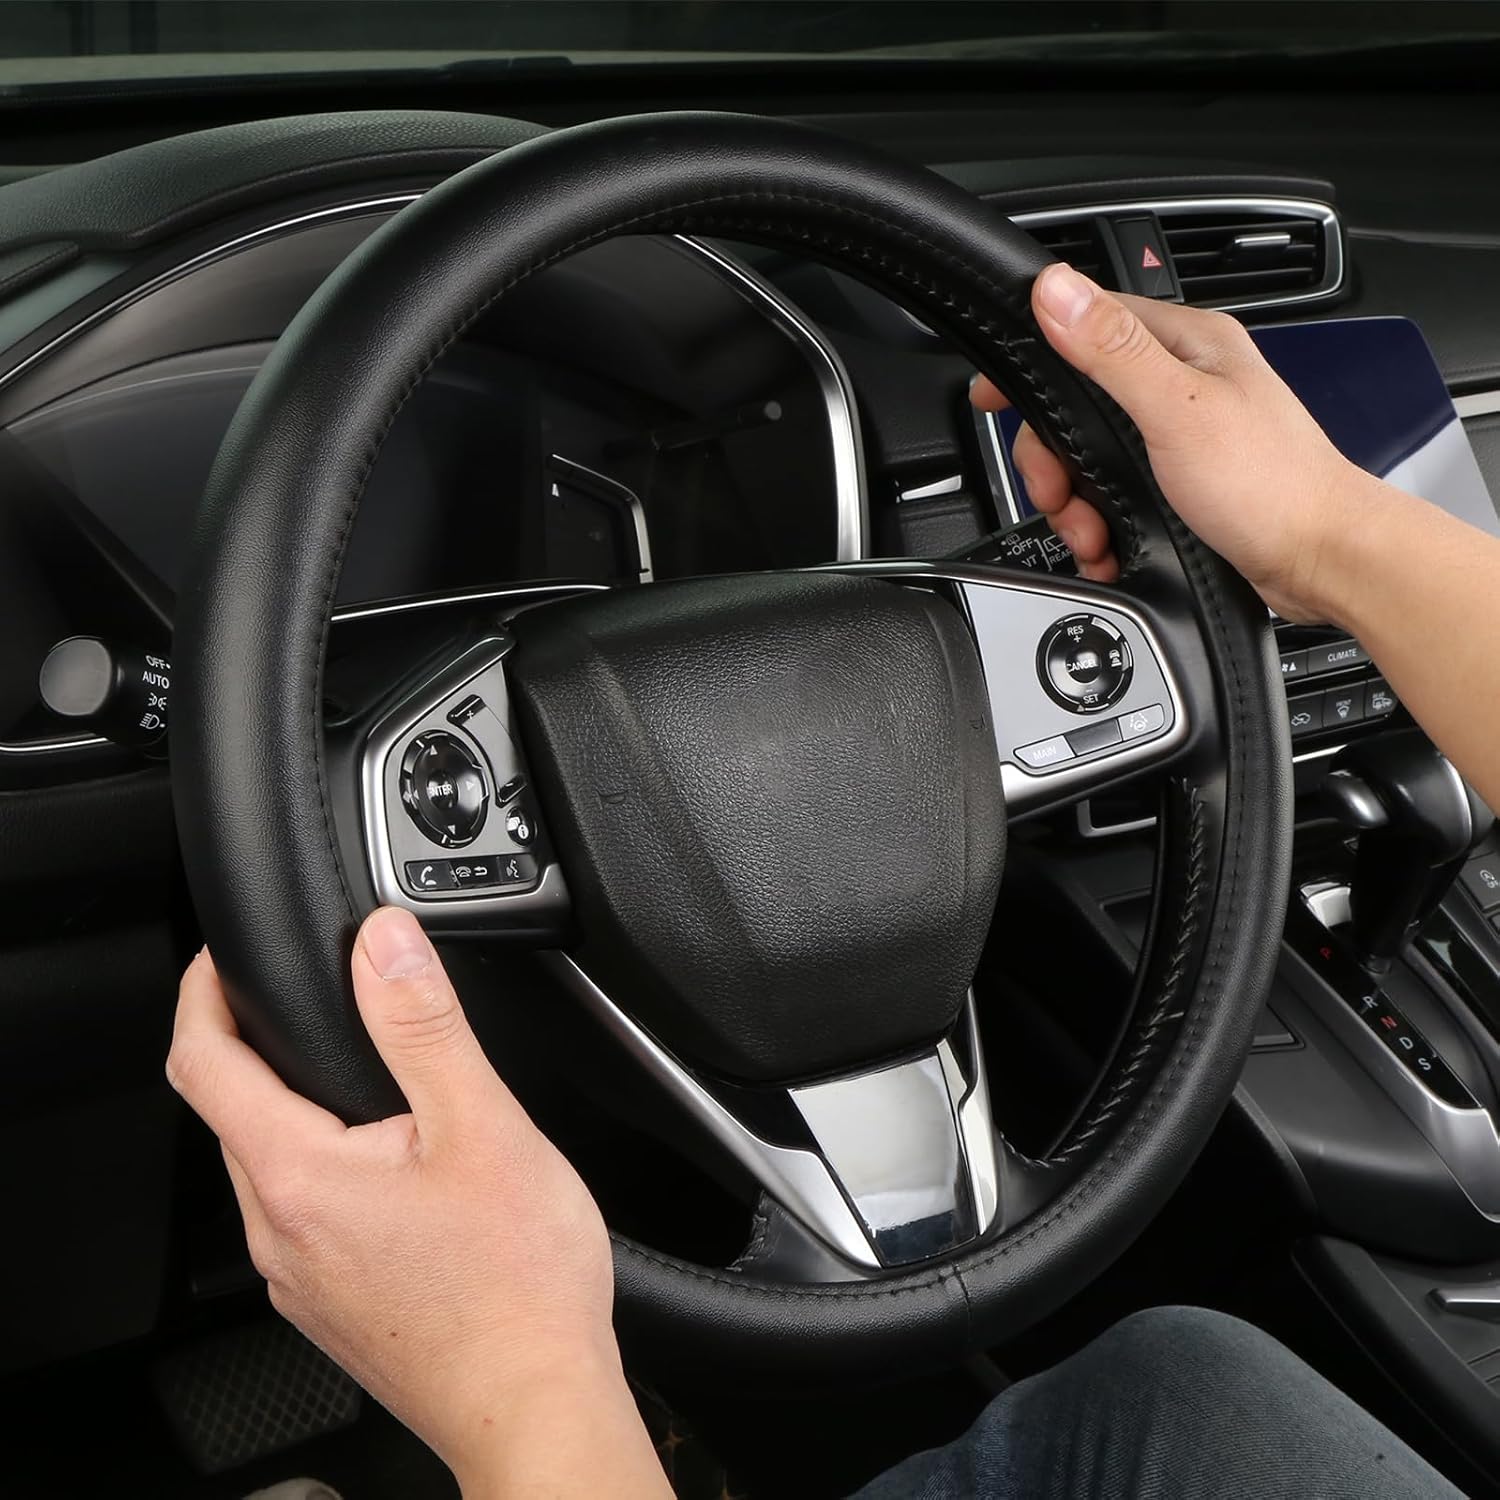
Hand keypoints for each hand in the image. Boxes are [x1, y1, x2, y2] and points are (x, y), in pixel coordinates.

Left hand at [167, 906, 669, 1498]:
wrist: (536, 1405)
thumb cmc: (518, 1283)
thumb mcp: (481, 1125)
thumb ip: (424, 1026)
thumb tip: (383, 943)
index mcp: (299, 1177)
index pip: (201, 1064)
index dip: (201, 993)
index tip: (222, 958)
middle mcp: (280, 1234)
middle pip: (230, 1116)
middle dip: (251, 1047)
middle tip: (302, 998)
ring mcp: (301, 1279)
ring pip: (268, 1169)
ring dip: (291, 1110)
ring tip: (354, 1072)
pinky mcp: (331, 1306)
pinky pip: (302, 1215)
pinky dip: (323, 1167)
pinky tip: (389, 1167)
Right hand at [971, 262, 1375, 621]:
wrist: (1320, 561)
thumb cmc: (1271, 485)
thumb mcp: (1177, 409)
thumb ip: (1111, 351)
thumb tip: (1056, 289)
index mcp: (1185, 344)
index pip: (1084, 323)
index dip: (1034, 360)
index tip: (997, 397)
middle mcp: (1180, 383)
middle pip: (1076, 404)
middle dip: (1055, 460)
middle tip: (1061, 492)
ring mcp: (1179, 434)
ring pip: (1090, 457)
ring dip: (1077, 503)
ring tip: (1094, 531)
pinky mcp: (1178, 482)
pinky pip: (1113, 495)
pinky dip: (1100, 526)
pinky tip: (1111, 544)